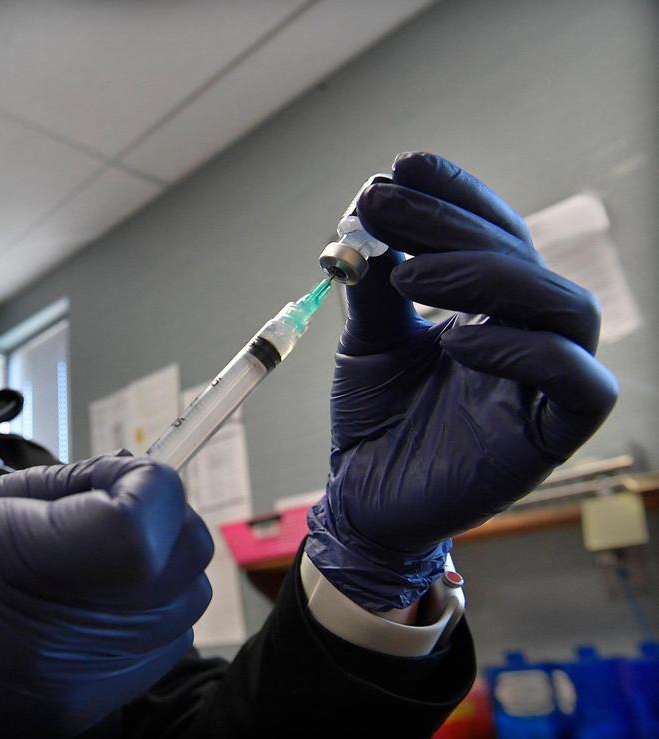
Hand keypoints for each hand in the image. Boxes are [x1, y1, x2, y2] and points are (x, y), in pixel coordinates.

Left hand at [306, 152, 617, 611]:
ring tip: (412, 274)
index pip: (494, 233)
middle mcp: (527, 335)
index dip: (458, 195)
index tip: (403, 166)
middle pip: (523, 259)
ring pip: (566, 307)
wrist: (364, 499)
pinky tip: (454, 340)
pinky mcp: (552, 434)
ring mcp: (546, 383)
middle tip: (384, 205)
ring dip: (488, 275)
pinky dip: (523, 349)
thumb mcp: (368, 342)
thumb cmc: (375, 420)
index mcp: (491, 307)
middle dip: (452, 224)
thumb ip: (374, 288)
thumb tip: (368, 218)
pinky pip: (577, 381)